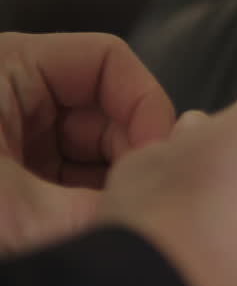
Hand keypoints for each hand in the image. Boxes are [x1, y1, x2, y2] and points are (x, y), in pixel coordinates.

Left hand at [0, 32, 173, 251]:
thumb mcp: (18, 214)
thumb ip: (103, 210)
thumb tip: (171, 213)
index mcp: (6, 69)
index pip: (108, 59)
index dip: (145, 104)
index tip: (159, 156)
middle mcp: (12, 95)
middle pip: (110, 106)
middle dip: (134, 152)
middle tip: (144, 196)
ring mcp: (14, 137)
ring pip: (96, 146)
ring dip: (117, 181)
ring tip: (118, 217)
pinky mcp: (13, 175)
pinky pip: (73, 176)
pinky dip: (93, 199)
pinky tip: (97, 225)